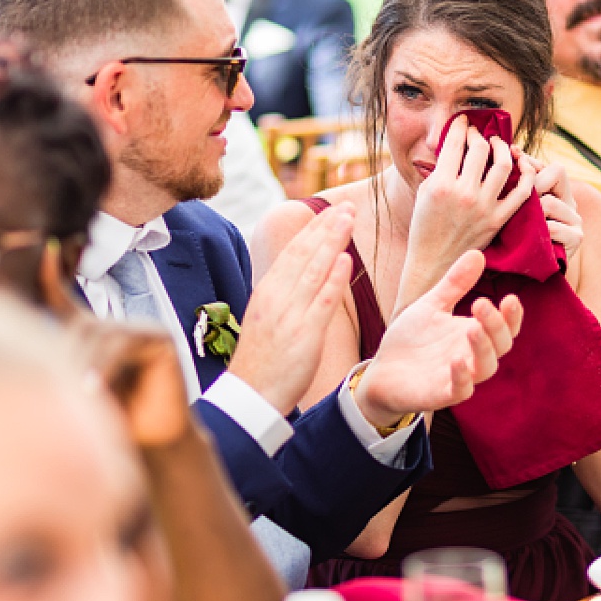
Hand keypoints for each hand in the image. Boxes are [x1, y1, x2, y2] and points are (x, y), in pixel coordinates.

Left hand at [40, 241, 192, 449]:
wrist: (153, 447)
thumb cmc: (112, 425)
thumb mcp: (76, 396)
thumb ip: (60, 371)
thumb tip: (25, 354)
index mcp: (91, 335)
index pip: (64, 301)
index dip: (51, 275)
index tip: (41, 250)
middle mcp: (115, 326)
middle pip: (78, 328)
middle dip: (65, 358)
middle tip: (55, 390)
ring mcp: (140, 329)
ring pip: (98, 336)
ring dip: (82, 366)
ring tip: (77, 396)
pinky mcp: (159, 340)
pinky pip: (122, 346)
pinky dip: (103, 368)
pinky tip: (93, 390)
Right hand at [230, 201, 355, 414]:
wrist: (250, 396)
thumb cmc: (263, 360)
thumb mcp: (268, 318)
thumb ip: (286, 294)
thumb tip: (303, 272)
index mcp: (267, 292)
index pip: (292, 251)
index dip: (314, 228)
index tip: (332, 210)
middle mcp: (276, 298)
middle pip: (303, 253)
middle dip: (326, 226)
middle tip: (347, 204)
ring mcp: (289, 315)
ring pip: (313, 270)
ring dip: (333, 241)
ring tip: (350, 218)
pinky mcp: (304, 336)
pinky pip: (321, 303)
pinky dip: (334, 280)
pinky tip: (346, 260)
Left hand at [355, 250, 522, 427]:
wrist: (382, 370)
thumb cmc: (412, 339)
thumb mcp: (432, 305)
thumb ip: (455, 284)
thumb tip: (478, 253)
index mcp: (474, 334)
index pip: (505, 327)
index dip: (512, 315)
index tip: (509, 297)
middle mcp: (473, 356)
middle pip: (501, 345)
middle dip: (496, 325)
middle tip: (481, 304)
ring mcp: (460, 377)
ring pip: (486, 368)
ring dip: (482, 348)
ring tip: (472, 327)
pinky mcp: (442, 395)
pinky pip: (460, 390)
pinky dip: (462, 378)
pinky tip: (457, 361)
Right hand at [404, 115, 534, 284]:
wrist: (434, 263)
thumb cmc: (425, 227)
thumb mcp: (425, 192)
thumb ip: (440, 167)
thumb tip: (455, 142)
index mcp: (441, 185)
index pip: (455, 143)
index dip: (460, 126)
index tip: (463, 121)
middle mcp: (464, 194)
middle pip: (480, 149)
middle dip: (479, 134)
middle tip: (478, 133)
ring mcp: (484, 208)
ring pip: (504, 165)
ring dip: (503, 148)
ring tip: (498, 145)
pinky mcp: (498, 220)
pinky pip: (522, 192)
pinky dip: (526, 175)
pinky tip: (520, 165)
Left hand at [525, 153, 582, 269]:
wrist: (528, 274)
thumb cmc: (517, 236)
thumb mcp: (516, 206)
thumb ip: (518, 181)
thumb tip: (513, 149)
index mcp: (558, 192)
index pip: (553, 167)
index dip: (533, 164)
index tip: (514, 160)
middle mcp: (571, 203)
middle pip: (557, 174)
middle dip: (532, 184)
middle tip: (515, 198)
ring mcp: (576, 221)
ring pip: (550, 202)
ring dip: (532, 212)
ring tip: (519, 224)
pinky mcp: (576, 239)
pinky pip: (554, 227)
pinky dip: (540, 232)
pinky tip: (532, 240)